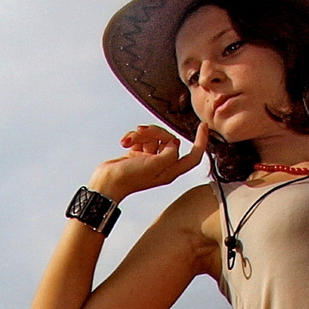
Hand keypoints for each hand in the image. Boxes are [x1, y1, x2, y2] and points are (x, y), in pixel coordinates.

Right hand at [89, 122, 206, 199]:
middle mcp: (162, 165)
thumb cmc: (129, 178)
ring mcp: (149, 159)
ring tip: (129, 140)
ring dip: (141, 134)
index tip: (202, 126)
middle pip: (169, 139)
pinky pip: (141, 138)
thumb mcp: (155, 165)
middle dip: (155, 132)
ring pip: (154, 136)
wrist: (106, 182)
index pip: (193, 156)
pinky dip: (133, 137)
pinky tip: (125, 142)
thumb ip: (170, 153)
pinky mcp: (137, 154)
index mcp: (170, 170)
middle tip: (142, 131)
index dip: (201, 141)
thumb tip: (171, 143)